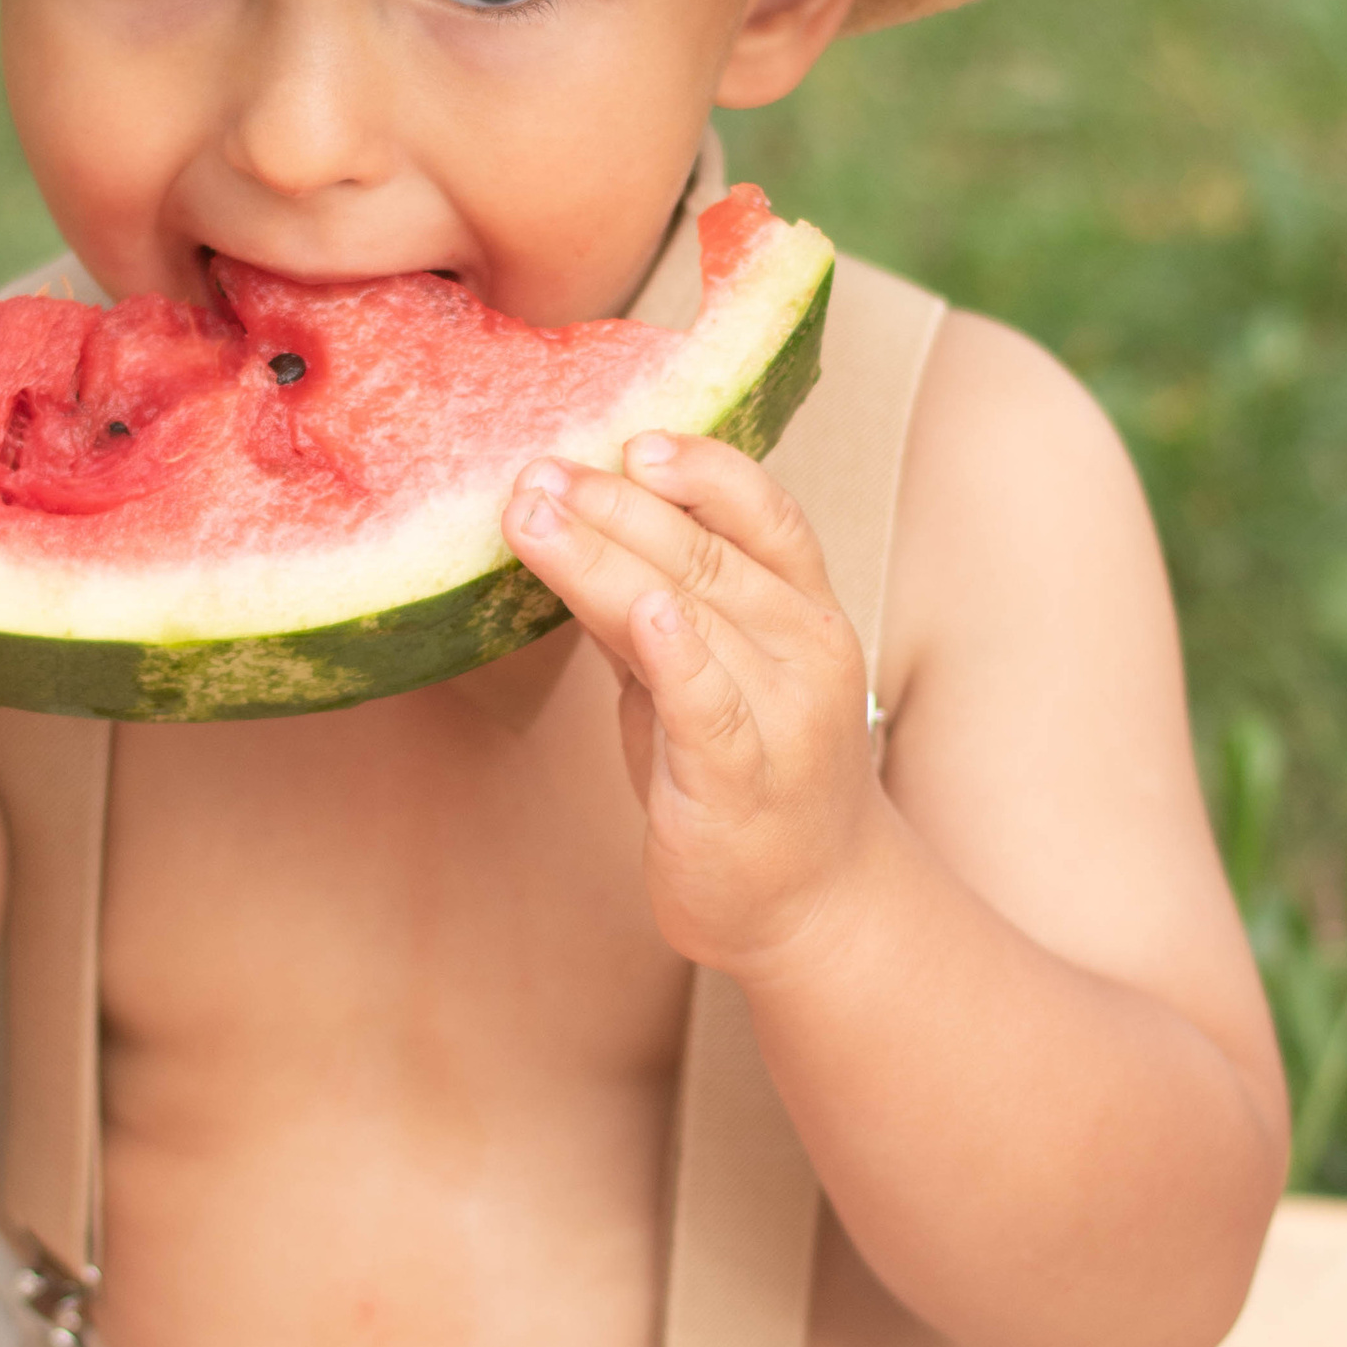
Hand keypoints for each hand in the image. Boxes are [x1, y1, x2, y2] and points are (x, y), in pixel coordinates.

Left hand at [502, 432, 883, 977]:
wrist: (812, 908)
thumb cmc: (749, 783)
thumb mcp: (698, 682)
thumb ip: (649, 616)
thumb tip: (572, 536)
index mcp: (804, 613)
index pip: (763, 514)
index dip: (699, 469)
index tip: (626, 439)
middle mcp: (805, 650)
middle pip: (706, 553)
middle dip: (613, 505)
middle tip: (535, 472)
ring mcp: (781, 714)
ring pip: (694, 611)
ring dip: (606, 557)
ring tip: (534, 517)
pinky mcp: (742, 780)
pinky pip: (707, 703)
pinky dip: (675, 651)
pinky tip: (636, 608)